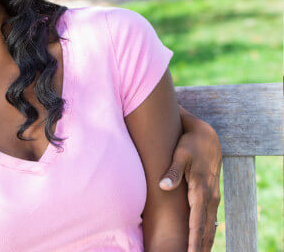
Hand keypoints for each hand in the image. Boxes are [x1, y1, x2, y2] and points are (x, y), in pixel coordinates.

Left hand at [159, 105, 221, 251]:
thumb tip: (163, 186)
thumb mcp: (180, 154)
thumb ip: (173, 171)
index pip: (197, 221)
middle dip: (200, 246)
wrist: (207, 135)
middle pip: (206, 228)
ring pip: (209, 224)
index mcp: (201, 189)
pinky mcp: (211, 194)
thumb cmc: (190, 144)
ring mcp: (212, 196)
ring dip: (204, 241)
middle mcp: (210, 196)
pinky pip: (209, 217)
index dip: (193, 238)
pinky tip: (201, 240)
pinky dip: (206, 231)